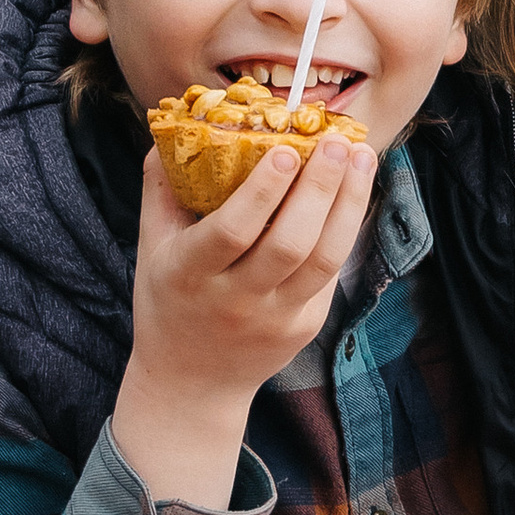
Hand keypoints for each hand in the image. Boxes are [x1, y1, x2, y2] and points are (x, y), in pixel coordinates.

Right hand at [116, 138, 374, 504]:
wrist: (192, 385)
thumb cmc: (169, 302)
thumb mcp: (150, 249)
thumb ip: (161, 190)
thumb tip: (171, 128)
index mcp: (191, 275)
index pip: (233, 231)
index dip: (263, 190)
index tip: (287, 147)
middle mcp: (237, 301)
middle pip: (290, 243)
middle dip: (320, 188)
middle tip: (339, 141)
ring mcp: (277, 318)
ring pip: (324, 259)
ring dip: (349, 205)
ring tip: (363, 157)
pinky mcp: (305, 326)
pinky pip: (330, 272)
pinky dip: (345, 228)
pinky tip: (355, 191)